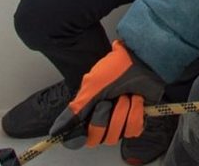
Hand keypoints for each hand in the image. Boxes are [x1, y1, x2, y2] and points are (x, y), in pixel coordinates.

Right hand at [50, 40, 164, 148]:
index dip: (84, 132)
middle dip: (103, 119)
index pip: (83, 135)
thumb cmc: (117, 67)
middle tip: (108, 102)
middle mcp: (105, 118)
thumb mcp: (93, 84)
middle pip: (97, 138)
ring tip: (126, 96)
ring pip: (115, 136)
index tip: (92, 118)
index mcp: (91, 111)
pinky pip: (134, 129)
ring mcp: (121, 120)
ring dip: (121, 113)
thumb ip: (76, 108)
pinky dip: (135, 113)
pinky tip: (137, 100)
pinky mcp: (137, 119)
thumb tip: (56, 131)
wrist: (142, 59)